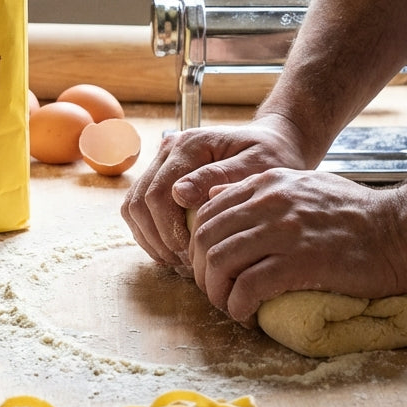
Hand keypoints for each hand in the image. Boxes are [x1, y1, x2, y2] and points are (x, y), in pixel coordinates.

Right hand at [120, 114, 308, 272]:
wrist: (272, 143)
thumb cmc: (271, 156)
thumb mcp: (257, 165)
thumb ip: (218, 177)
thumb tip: (179, 194)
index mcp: (189, 145)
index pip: (159, 193)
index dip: (168, 230)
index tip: (191, 254)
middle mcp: (169, 149)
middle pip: (139, 202)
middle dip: (158, 239)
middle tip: (184, 263)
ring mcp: (161, 162)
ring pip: (133, 207)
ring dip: (150, 239)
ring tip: (178, 260)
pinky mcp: (161, 176)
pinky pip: (139, 209)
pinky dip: (149, 233)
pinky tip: (172, 251)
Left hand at [189, 169, 406, 324]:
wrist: (401, 229)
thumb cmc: (356, 213)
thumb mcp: (302, 185)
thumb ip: (259, 190)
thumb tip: (216, 194)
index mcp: (267, 184)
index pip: (209, 212)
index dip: (199, 245)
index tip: (210, 267)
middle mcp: (268, 203)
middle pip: (206, 239)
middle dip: (201, 272)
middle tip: (215, 293)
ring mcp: (283, 231)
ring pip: (219, 262)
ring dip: (216, 293)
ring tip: (229, 307)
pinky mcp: (300, 262)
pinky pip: (248, 286)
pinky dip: (238, 306)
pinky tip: (247, 316)